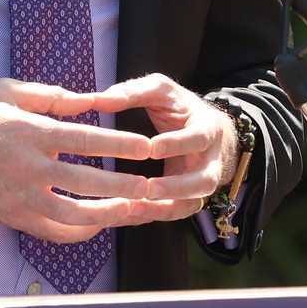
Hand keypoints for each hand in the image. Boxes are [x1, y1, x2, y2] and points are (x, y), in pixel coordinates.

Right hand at [0, 79, 193, 242]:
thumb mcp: (4, 92)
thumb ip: (50, 96)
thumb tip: (89, 99)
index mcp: (27, 132)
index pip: (83, 139)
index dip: (118, 144)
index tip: (145, 147)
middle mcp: (26, 168)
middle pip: (87, 181)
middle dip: (125, 185)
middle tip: (153, 184)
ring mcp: (20, 198)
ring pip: (75, 215)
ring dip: (110, 215)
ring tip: (136, 210)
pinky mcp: (14, 219)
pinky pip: (55, 233)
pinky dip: (82, 232)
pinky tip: (101, 224)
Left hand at [86, 75, 241, 221]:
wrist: (207, 131)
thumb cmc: (179, 108)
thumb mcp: (161, 91)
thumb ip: (132, 93)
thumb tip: (96, 100)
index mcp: (207, 129)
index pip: (198, 138)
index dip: (177, 144)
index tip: (151, 148)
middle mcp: (210, 160)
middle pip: (204, 181)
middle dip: (178, 187)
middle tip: (149, 188)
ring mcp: (200, 183)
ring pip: (190, 204)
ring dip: (164, 209)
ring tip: (134, 209)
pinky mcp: (187, 199)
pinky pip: (174, 213)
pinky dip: (153, 216)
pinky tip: (127, 215)